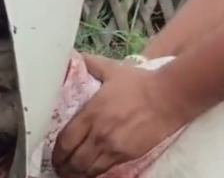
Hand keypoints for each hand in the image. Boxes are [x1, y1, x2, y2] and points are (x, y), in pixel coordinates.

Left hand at [51, 54, 187, 177]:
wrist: (168, 96)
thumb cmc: (140, 82)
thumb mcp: (113, 69)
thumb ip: (92, 64)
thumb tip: (77, 57)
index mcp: (91, 112)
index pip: (65, 141)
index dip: (56, 152)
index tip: (54, 154)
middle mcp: (98, 133)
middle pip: (73, 160)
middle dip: (63, 166)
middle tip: (60, 167)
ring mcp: (113, 146)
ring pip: (87, 169)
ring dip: (77, 173)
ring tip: (73, 173)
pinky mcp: (127, 155)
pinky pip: (105, 169)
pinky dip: (95, 172)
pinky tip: (92, 171)